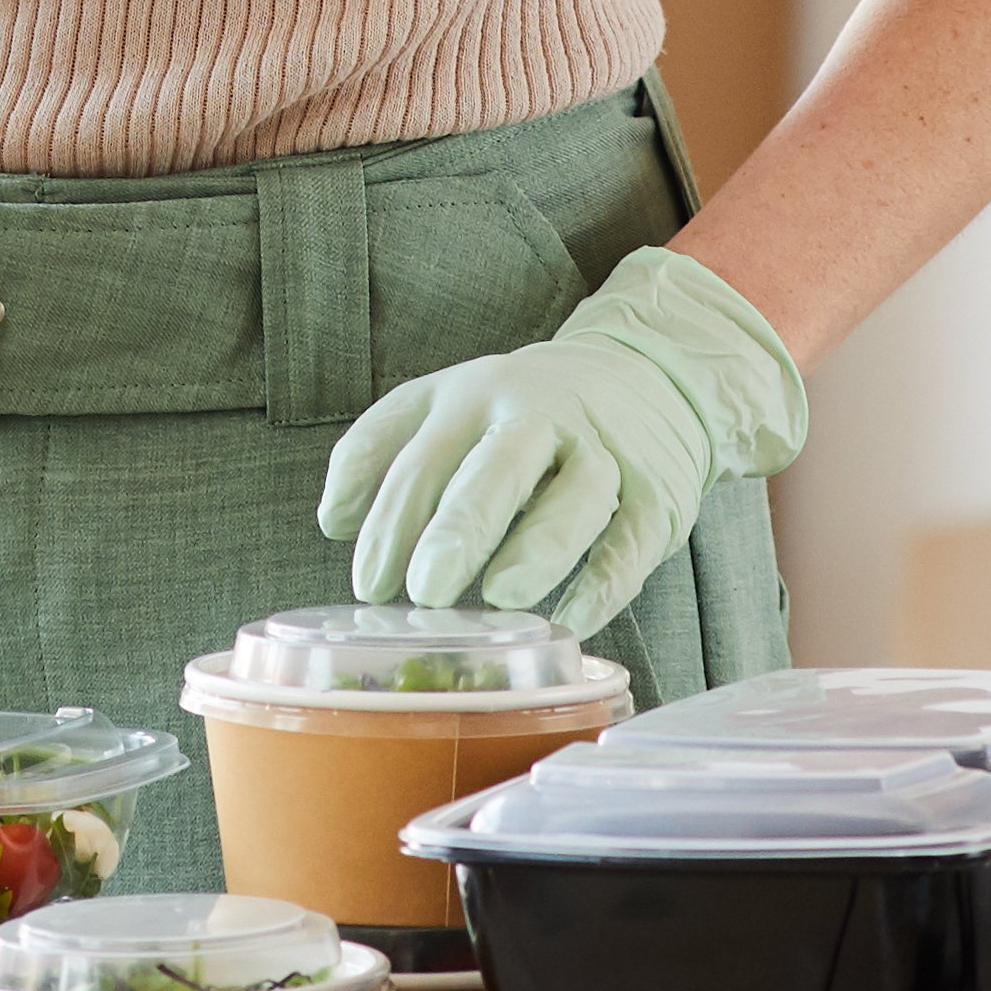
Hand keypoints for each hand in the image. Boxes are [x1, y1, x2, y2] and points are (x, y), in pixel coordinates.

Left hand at [313, 245, 809, 633]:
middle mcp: (540, 416)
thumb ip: (381, 448)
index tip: (370, 586)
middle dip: (462, 526)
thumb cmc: (523, 408)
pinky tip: (571, 616)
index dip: (393, 522)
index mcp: (476, 395)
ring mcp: (604, 452)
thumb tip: (334, 519)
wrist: (647, 374)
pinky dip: (604, 579)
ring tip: (501, 595)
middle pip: (500, 466)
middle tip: (426, 586)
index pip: (424, 456)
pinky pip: (631, 540)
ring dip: (539, 545)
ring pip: (577, 495)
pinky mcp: (657, 493)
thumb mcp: (448, 403)